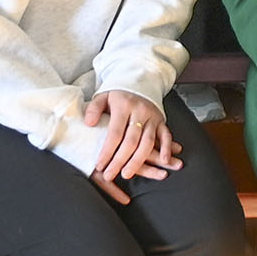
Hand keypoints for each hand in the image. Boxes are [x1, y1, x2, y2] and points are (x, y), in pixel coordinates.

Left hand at [83, 89, 177, 203]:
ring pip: (147, 142)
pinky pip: (166, 135)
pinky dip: (166, 149)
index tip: (99, 165)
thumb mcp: (102, 96)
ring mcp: (152, 117)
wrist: (140, 81)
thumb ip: (94, 109)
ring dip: (138, 160)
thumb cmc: (117, 94)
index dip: (107, 151)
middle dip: (120, 161)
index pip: (115, 133)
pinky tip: (163, 162)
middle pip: (131, 141)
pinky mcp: (161, 120)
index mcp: (123, 106)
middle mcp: (139, 112)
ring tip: (127, 174)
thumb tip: (89, 123)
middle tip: (110, 174)